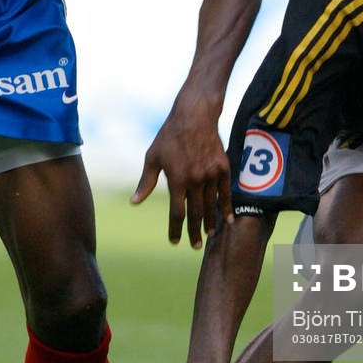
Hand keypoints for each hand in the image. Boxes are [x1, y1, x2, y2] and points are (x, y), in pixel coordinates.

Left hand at [131, 93, 232, 246]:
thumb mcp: (153, 157)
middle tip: (195, 245)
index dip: (175, 229)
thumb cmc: (169, 136)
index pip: (177, 212)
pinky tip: (228, 219)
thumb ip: (146, 182)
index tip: (174, 241)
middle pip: (196, 213)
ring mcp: (212, 174)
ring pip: (211, 205)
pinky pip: (226, 192)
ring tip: (210, 234)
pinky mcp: (223, 168)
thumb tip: (134, 202)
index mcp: (177, 179)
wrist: (195, 116)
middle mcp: (196, 179)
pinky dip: (226, 207)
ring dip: (210, 222)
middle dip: (194, 232)